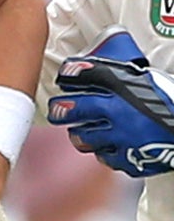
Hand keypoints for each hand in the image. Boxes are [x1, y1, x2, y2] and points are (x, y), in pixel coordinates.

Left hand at [48, 25, 173, 176]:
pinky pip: (106, 157)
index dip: (70, 73)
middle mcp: (119, 110)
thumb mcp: (144, 78)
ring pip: (83, 137)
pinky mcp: (131, 158)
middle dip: (60, 109)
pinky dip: (104, 151)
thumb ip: (119, 73)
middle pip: (72, 108)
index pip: (84, 73)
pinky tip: (107, 145)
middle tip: (58, 109)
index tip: (65, 76)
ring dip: (79, 133)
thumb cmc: (170, 101)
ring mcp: (123, 137)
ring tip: (80, 130)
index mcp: (124, 86)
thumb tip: (97, 62)